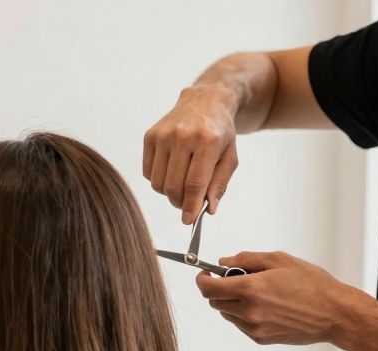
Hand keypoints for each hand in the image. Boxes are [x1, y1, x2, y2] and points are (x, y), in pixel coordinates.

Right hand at [143, 85, 240, 223]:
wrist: (205, 102)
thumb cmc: (220, 133)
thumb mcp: (230, 157)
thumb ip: (220, 184)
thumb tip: (208, 210)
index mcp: (208, 141)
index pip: (195, 183)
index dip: (190, 206)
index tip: (188, 221)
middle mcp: (182, 136)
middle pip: (173, 186)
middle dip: (180, 202)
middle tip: (187, 204)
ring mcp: (163, 135)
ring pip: (158, 183)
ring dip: (168, 193)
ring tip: (180, 186)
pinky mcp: (150, 136)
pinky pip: (148, 172)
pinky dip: (158, 180)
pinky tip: (171, 171)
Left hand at [194, 251, 357, 345]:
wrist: (335, 314)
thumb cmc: (313, 285)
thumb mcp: (280, 260)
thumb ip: (247, 259)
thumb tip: (224, 262)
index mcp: (250, 289)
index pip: (208, 288)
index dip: (202, 279)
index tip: (206, 274)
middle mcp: (248, 311)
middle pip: (214, 301)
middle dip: (220, 288)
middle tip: (237, 279)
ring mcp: (253, 327)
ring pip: (226, 313)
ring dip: (232, 302)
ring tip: (258, 293)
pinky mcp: (260, 338)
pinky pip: (240, 324)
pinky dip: (244, 314)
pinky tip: (266, 306)